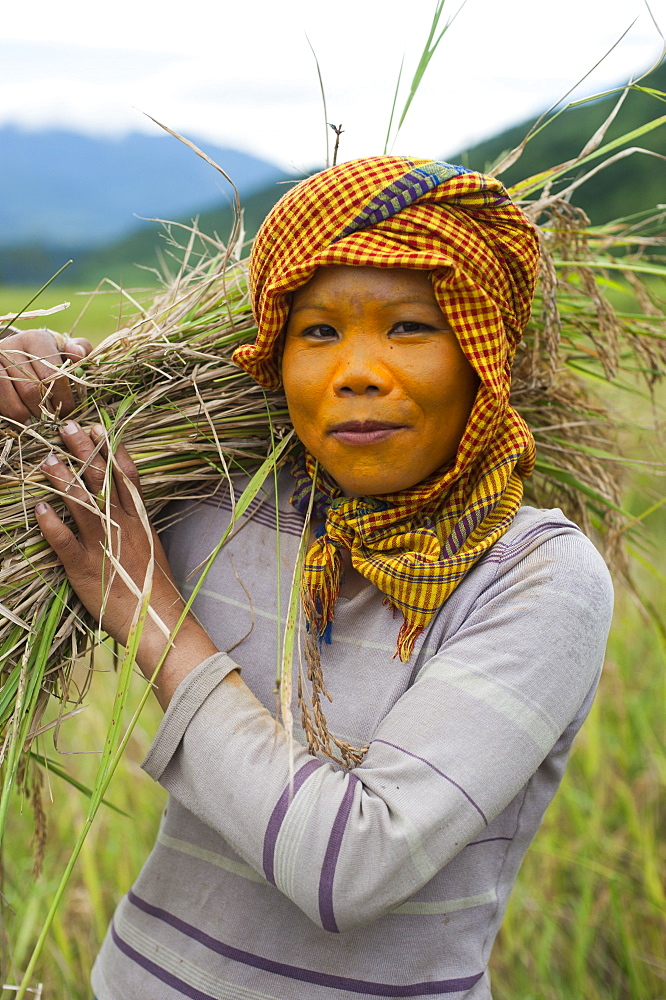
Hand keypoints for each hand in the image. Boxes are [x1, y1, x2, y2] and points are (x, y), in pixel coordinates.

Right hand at [0, 328, 91, 422]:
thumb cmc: (47, 354)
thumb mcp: (64, 349)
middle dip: (45, 410)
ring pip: (12, 397)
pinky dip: (11, 413)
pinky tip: (23, 420)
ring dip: (27, 415)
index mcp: (35, 339)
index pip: (52, 374)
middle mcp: (12, 347)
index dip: (63, 397)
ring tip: (39, 423)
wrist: (15, 352)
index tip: (68, 410)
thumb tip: (77, 353)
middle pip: (32, 389)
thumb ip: (79, 349)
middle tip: (55, 420)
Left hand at [36, 420, 217, 707]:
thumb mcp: (151, 548)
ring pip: (81, 505)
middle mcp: (122, 527)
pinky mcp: (84, 568)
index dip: (112, 452)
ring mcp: (102, 546)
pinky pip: (64, 542)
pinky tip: (39, 508)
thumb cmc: (154, 589)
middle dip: (85, 452)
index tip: (100, 429)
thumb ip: (137, 525)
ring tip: (47, 459)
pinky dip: (51, 524)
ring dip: (63, 479)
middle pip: (102, 482)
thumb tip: (126, 508)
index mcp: (139, 521)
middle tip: (68, 426)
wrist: (156, 621)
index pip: (127, 477)